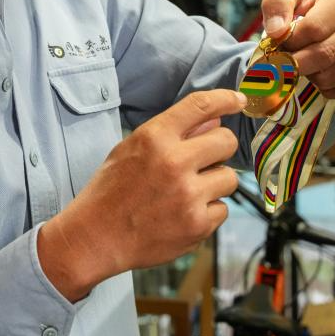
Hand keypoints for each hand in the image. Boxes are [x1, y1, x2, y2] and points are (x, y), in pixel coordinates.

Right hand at [37, 89, 242, 301]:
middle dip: (219, 148)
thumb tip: (213, 120)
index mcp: (154, 138)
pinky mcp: (197, 225)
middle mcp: (174, 162)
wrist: (96, 237)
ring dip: (214, 182)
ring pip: (229, 177)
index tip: (238, 100)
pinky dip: (208, 211)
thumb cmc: (111, 190)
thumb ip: (172, 132)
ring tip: (188, 191)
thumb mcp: (131, 149)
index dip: (226, 99)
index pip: (201, 106)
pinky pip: (222, 209)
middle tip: (204, 159)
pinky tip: (183, 214)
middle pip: (226, 141)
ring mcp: (188, 196)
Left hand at [262, 0, 334, 98]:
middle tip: (283, 57)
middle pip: (323, 55)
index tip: (279, 40)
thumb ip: (276, 4)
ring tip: (304, 57)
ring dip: (307, 73)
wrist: (332, 17)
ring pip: (329, 77)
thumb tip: (277, 31)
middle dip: (295, 61)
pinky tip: (318, 68)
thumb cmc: (306, 5)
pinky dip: (320, 85)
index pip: (313, 28)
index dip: (290, 39)